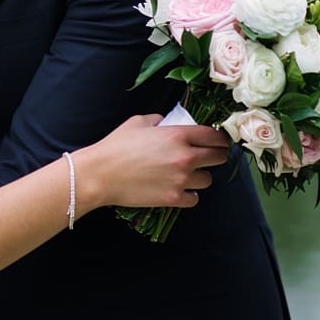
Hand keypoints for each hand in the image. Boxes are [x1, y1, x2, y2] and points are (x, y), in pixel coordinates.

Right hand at [82, 115, 228, 210]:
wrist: (100, 174)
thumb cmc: (116, 147)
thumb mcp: (138, 122)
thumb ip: (160, 121)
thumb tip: (169, 123)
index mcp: (178, 135)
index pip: (215, 136)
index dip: (219, 138)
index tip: (218, 141)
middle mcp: (185, 157)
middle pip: (219, 158)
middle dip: (216, 155)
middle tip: (207, 157)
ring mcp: (181, 180)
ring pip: (208, 180)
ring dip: (200, 176)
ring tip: (186, 174)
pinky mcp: (173, 198)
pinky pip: (194, 198)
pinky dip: (189, 195)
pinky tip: (178, 189)